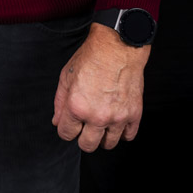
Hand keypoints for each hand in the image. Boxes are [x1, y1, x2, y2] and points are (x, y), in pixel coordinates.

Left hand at [52, 23, 150, 151]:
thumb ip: (59, 102)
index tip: (70, 123)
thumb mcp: (66, 76)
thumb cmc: (91, 58)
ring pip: (109, 144)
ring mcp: (117, 117)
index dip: (66, 129)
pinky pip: (128, 136)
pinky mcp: (134, 114)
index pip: (66, 134)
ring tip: (101, 123)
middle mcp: (97, 116)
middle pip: (87, 145)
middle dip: (83, 137)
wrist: (117, 47)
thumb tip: (57, 122)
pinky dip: (122, 132)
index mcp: (77, 107)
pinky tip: (116, 121)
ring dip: (103, 137)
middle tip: (85, 126)